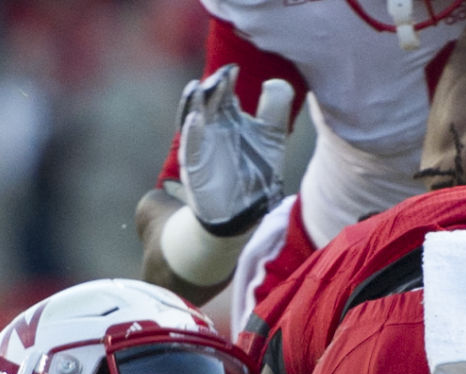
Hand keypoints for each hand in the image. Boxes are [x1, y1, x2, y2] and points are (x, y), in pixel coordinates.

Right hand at [177, 64, 292, 236]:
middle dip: (211, 89)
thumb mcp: (273, 137)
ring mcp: (201, 147)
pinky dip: (190, 133)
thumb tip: (272, 82)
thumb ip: (276, 108)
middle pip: (207, 101)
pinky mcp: (195, 168)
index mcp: (229, 116)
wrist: (245, 211)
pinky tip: (195, 119)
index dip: (226, 79)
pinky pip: (190, 148)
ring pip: (192, 120)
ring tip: (196, 89)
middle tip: (219, 77)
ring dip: (192, 104)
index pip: (224, 91)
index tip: (234, 70)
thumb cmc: (258, 171)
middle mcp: (212, 128)